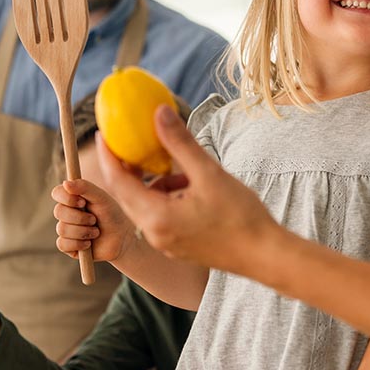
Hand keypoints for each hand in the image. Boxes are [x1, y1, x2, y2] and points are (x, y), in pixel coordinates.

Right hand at [51, 178, 137, 263]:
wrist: (121, 239)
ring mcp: (66, 229)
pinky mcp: (67, 246)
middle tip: (94, 220)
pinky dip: (78, 244)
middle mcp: (67, 213)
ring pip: (62, 229)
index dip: (67, 198)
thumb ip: (85, 187)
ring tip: (96, 232)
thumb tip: (66, 183)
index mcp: (73, 198)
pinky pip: (62, 244)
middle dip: (80, 218)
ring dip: (83, 231)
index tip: (83, 202)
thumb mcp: (102, 198)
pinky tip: (89, 244)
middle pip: (59, 211)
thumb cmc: (112, 215)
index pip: (57, 193)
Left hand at [95, 106, 278, 273]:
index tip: (104, 133)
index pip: (119, 182)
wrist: (265, 256)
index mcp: (156, 217)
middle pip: (129, 195)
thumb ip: (180, 143)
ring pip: (147, 205)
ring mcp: (165, 243)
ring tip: (186, 172)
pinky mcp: (178, 246)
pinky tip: (194, 190)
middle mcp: (154, 234)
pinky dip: (169, 198)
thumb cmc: (240, 217)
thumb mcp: (209, 173)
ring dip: (157, 184)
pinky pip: (161, 216)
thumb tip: (159, 112)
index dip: (109, 155)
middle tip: (134, 143)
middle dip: (131, 168)